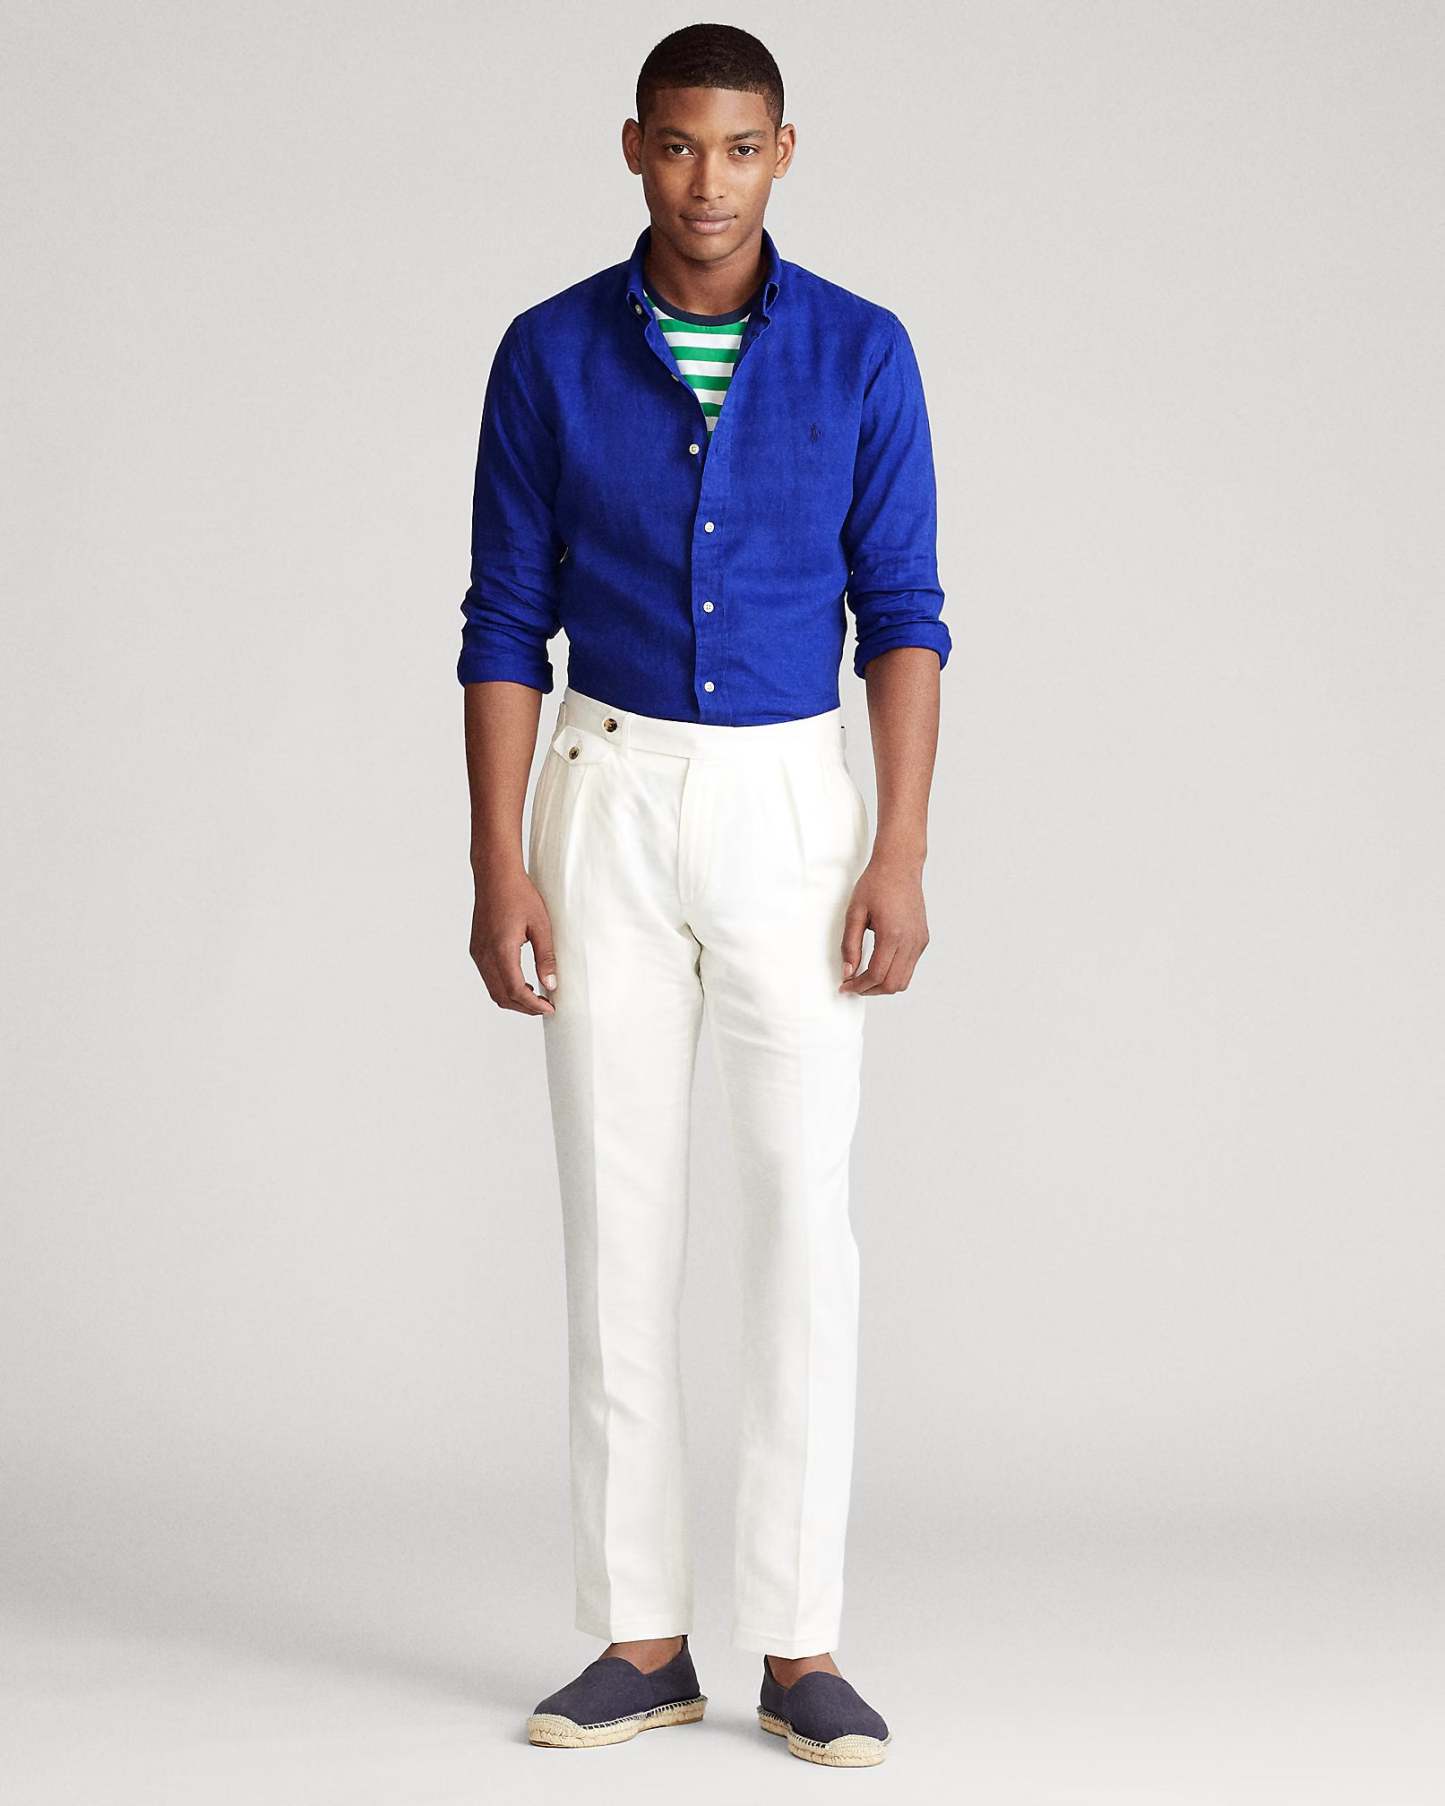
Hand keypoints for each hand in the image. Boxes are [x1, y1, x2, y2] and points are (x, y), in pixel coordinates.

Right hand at [470, 864, 557, 1014]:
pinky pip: (488, 977)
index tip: (550, 1007)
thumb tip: (551, 985)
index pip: (515, 991)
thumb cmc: (519, 894)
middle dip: (524, 1007)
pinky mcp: (476, 949)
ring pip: (493, 989)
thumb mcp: (541, 926)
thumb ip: (546, 958)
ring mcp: (477, 953)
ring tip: (536, 997)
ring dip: (513, 998)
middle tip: (545, 1006)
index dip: (533, 1004)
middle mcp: (484, 955)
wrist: (495, 875)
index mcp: (501, 950)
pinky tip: (521, 982)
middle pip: (501, 996)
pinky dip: (504, 987)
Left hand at [838, 849, 929, 995]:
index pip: (876, 975)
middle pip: (892, 984)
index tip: (845, 986)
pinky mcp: (922, 939)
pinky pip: (909, 967)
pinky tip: (879, 964)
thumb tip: (848, 971)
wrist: (899, 866)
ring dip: (883, 985)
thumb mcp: (855, 913)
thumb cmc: (876, 884)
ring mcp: (919, 941)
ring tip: (865, 977)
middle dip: (870, 990)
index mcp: (892, 934)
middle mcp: (910, 941)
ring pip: (904, 980)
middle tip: (853, 985)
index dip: (859, 986)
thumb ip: (850, 945)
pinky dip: (894, 973)